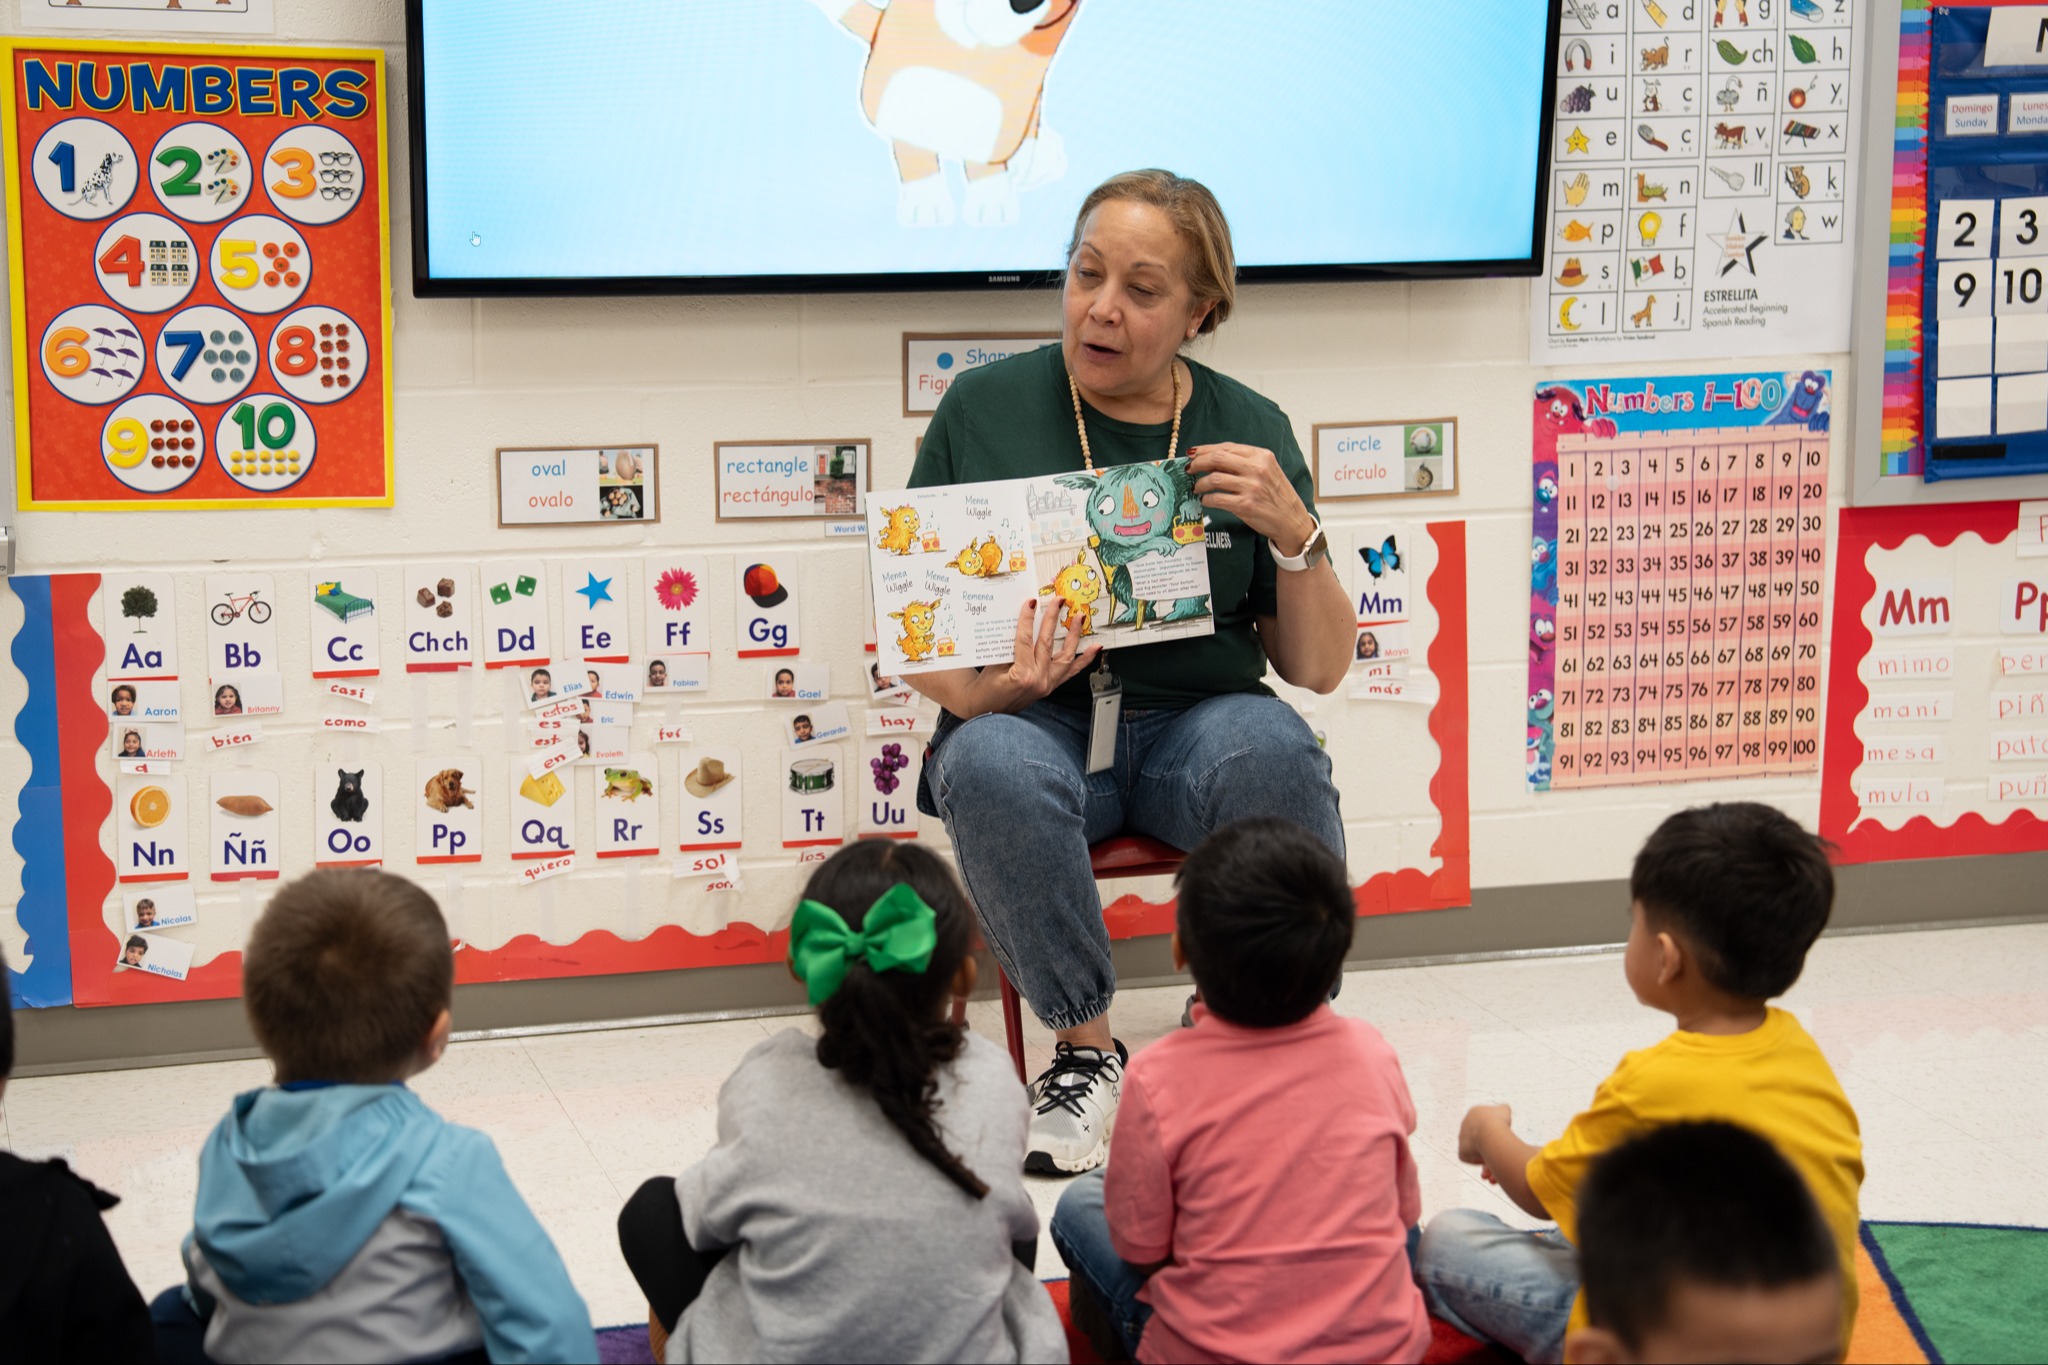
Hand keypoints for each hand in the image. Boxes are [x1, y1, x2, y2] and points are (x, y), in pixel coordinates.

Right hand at [981, 599, 1098, 712]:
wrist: (988, 710)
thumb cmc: (987, 690)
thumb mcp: (994, 665)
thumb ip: (1009, 646)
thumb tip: (1023, 623)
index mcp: (1022, 675)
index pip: (1025, 640)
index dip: (1027, 620)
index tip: (1031, 604)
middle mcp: (1039, 680)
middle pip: (1047, 643)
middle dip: (1052, 619)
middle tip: (1057, 602)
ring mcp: (1048, 684)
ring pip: (1065, 656)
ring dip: (1073, 635)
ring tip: (1078, 619)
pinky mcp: (1051, 686)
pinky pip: (1071, 671)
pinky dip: (1083, 659)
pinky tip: (1094, 648)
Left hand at [1187, 443, 1312, 553]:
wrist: (1291, 519)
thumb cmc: (1276, 495)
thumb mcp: (1267, 470)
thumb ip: (1243, 462)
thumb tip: (1212, 459)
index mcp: (1262, 456)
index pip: (1227, 447)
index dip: (1206, 449)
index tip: (1193, 453)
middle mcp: (1257, 469)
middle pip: (1217, 459)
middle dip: (1198, 463)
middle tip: (1189, 469)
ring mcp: (1251, 487)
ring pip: (1214, 479)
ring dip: (1200, 483)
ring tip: (1197, 487)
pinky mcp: (1246, 505)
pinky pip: (1217, 499)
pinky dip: (1207, 499)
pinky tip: (1206, 500)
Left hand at [1457, 1103, 1512, 1165]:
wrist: (1490, 1133)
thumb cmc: (1499, 1121)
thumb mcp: (1505, 1110)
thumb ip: (1503, 1110)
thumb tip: (1505, 1110)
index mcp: (1473, 1113)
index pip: (1484, 1122)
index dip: (1494, 1130)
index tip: (1501, 1135)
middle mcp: (1464, 1126)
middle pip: (1478, 1137)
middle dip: (1488, 1143)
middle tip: (1499, 1150)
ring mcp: (1462, 1140)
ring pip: (1475, 1149)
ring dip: (1485, 1154)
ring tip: (1496, 1157)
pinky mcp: (1462, 1153)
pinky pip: (1472, 1160)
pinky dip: (1481, 1162)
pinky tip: (1490, 1162)